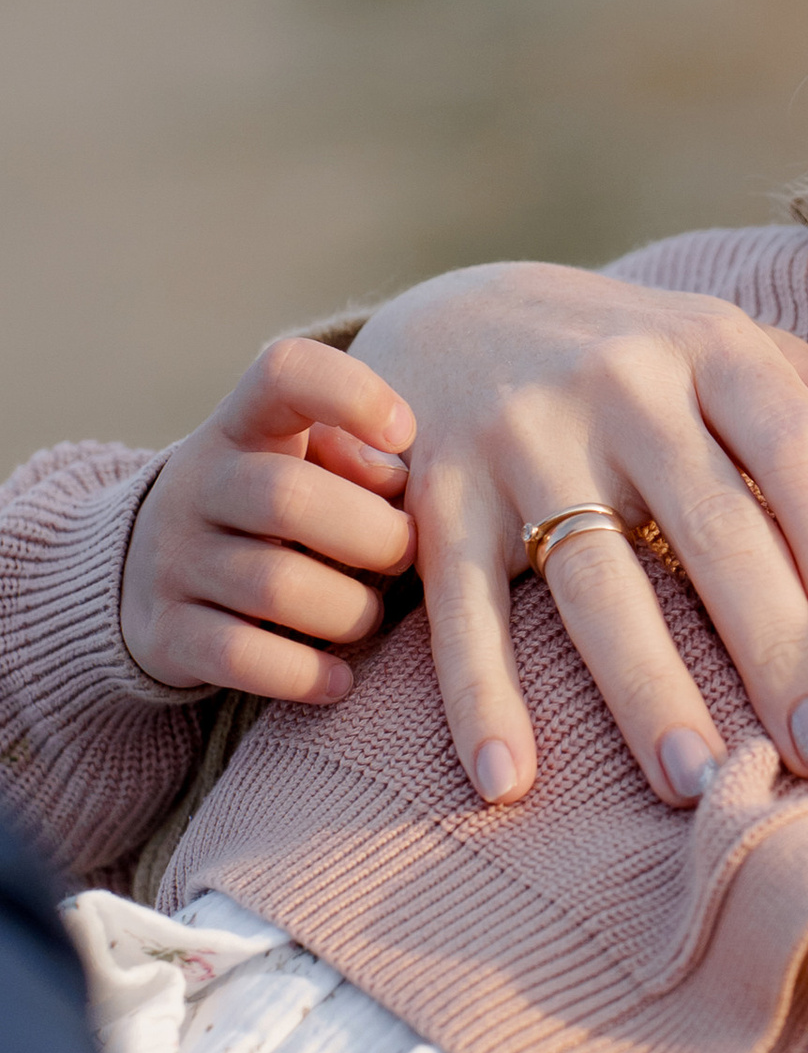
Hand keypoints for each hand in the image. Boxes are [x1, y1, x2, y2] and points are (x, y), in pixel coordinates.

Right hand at [121, 339, 418, 702]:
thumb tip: (397, 481)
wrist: (157, 570)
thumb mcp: (313, 463)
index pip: (284, 373)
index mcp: (246, 424)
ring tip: (367, 614)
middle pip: (288, 497)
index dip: (350, 393)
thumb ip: (364, 458)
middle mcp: (199, 482)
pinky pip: (241, 657)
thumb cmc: (279, 508)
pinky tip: (339, 679)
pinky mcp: (165, 631)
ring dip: (350, 611)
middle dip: (372, 536)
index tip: (405, 431)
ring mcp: (173, 557)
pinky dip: (304, 674)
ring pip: (276, 587)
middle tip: (403, 555)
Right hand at [351, 263, 807, 808]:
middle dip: (773, 647)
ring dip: (645, 689)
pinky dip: (480, 694)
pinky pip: (463, 606)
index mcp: (713, 349)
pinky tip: (510, 780)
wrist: (455, 312)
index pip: (801, 455)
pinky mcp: (435, 494)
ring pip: (594, 580)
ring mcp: (519, 436)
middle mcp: (619, 383)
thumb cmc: (642, 363)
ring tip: (697, 783)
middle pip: (713, 532)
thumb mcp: (744, 363)